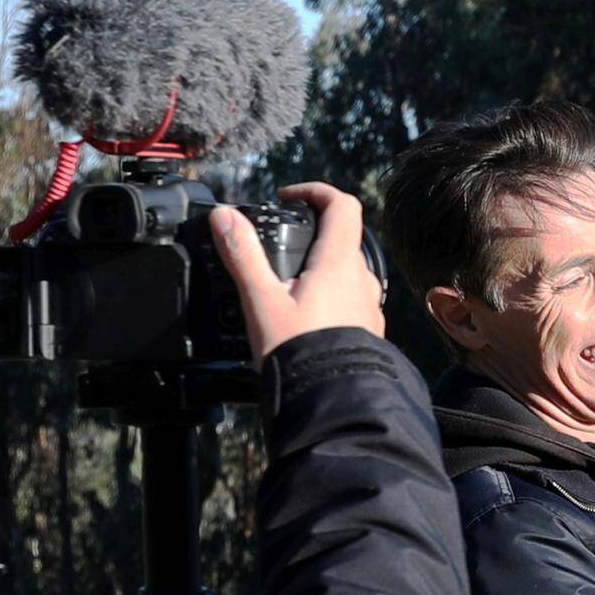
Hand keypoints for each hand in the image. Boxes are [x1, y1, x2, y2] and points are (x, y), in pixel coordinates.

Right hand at [207, 184, 382, 351]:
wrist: (332, 404)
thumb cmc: (300, 353)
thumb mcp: (260, 300)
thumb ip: (243, 255)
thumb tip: (225, 216)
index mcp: (339, 263)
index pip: (342, 205)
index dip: (316, 191)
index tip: (289, 197)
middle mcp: (362, 280)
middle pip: (345, 237)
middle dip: (315, 232)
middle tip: (283, 241)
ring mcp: (369, 306)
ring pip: (349, 271)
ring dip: (323, 266)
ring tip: (290, 282)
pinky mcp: (369, 331)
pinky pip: (352, 300)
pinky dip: (332, 295)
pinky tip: (307, 316)